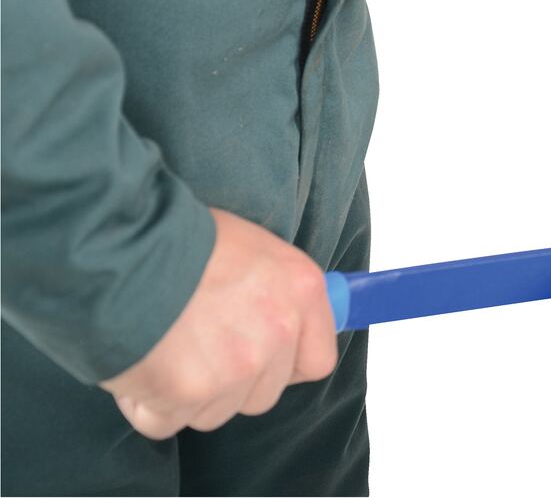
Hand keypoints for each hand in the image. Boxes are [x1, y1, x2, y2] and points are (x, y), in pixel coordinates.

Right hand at [101, 209, 337, 438]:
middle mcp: (278, 331)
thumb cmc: (181, 238)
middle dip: (228, 384)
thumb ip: (272, 291)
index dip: (285, 367)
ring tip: (160, 347)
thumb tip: (274, 319)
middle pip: (262, 394)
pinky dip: (146, 405)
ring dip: (185, 395)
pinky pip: (166, 421)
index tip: (262, 362)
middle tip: (193, 347)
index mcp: (301, 290)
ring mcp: (237, 367)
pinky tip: (137, 364)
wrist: (123, 246)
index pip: (318, 361)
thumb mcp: (250, 247)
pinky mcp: (189, 393)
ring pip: (214, 413)